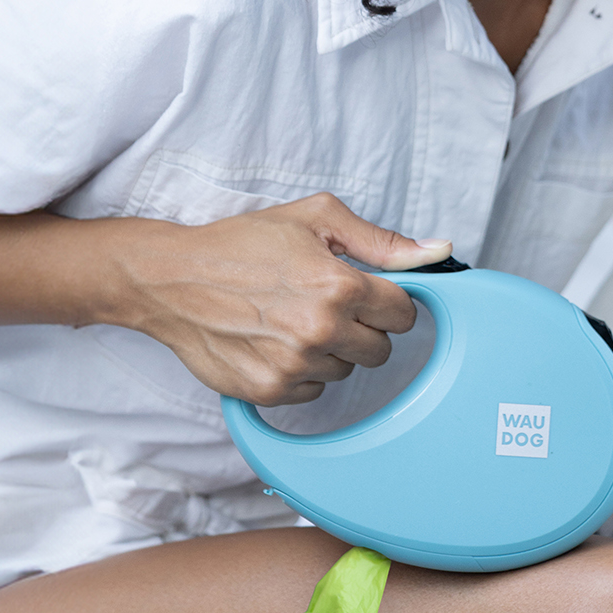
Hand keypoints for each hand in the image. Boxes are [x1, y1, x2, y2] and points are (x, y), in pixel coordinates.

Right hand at [114, 193, 451, 406]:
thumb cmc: (244, 242)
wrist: (174, 278)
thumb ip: (382, 242)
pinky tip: (277, 341)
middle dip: (364, 326)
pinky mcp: (269, 392)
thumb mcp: (317, 218)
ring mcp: (294, 366)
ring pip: (346, 370)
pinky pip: (314, 393)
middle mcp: (320, 330)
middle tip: (329, 303)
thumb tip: (439, 252)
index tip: (368, 292)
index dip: (389, 300)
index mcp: (340, 286)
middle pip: (381, 348)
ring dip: (332, 349)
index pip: (404, 313)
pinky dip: (303, 372)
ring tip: (295, 318)